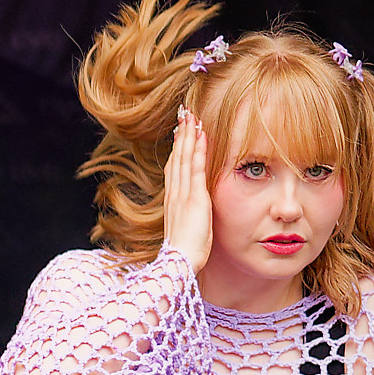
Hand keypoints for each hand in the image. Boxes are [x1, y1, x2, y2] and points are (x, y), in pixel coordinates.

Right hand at [162, 106, 212, 270]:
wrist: (180, 262)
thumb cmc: (186, 252)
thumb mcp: (188, 229)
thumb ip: (191, 215)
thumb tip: (194, 211)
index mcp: (174, 200)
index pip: (175, 167)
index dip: (177, 148)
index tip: (181, 131)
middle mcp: (175, 193)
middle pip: (176, 157)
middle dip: (181, 134)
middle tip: (184, 113)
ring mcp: (182, 194)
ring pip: (183, 158)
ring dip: (187, 136)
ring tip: (190, 116)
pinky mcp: (193, 197)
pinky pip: (194, 168)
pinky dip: (196, 150)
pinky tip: (199, 135)